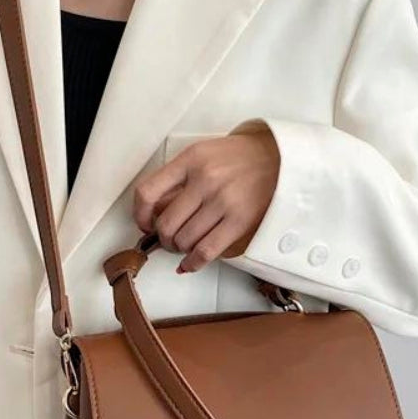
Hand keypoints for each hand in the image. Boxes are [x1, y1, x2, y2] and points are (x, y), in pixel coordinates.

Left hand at [133, 123, 279, 272]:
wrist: (278, 160)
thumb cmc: (238, 159)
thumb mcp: (203, 154)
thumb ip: (179, 177)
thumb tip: (155, 214)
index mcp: (190, 159)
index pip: (148, 192)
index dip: (140, 215)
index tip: (144, 224)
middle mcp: (205, 179)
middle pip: (165, 224)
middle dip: (163, 239)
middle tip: (169, 239)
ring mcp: (222, 201)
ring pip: (184, 240)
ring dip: (179, 250)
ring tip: (184, 246)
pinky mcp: (239, 221)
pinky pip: (206, 251)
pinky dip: (192, 263)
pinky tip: (189, 264)